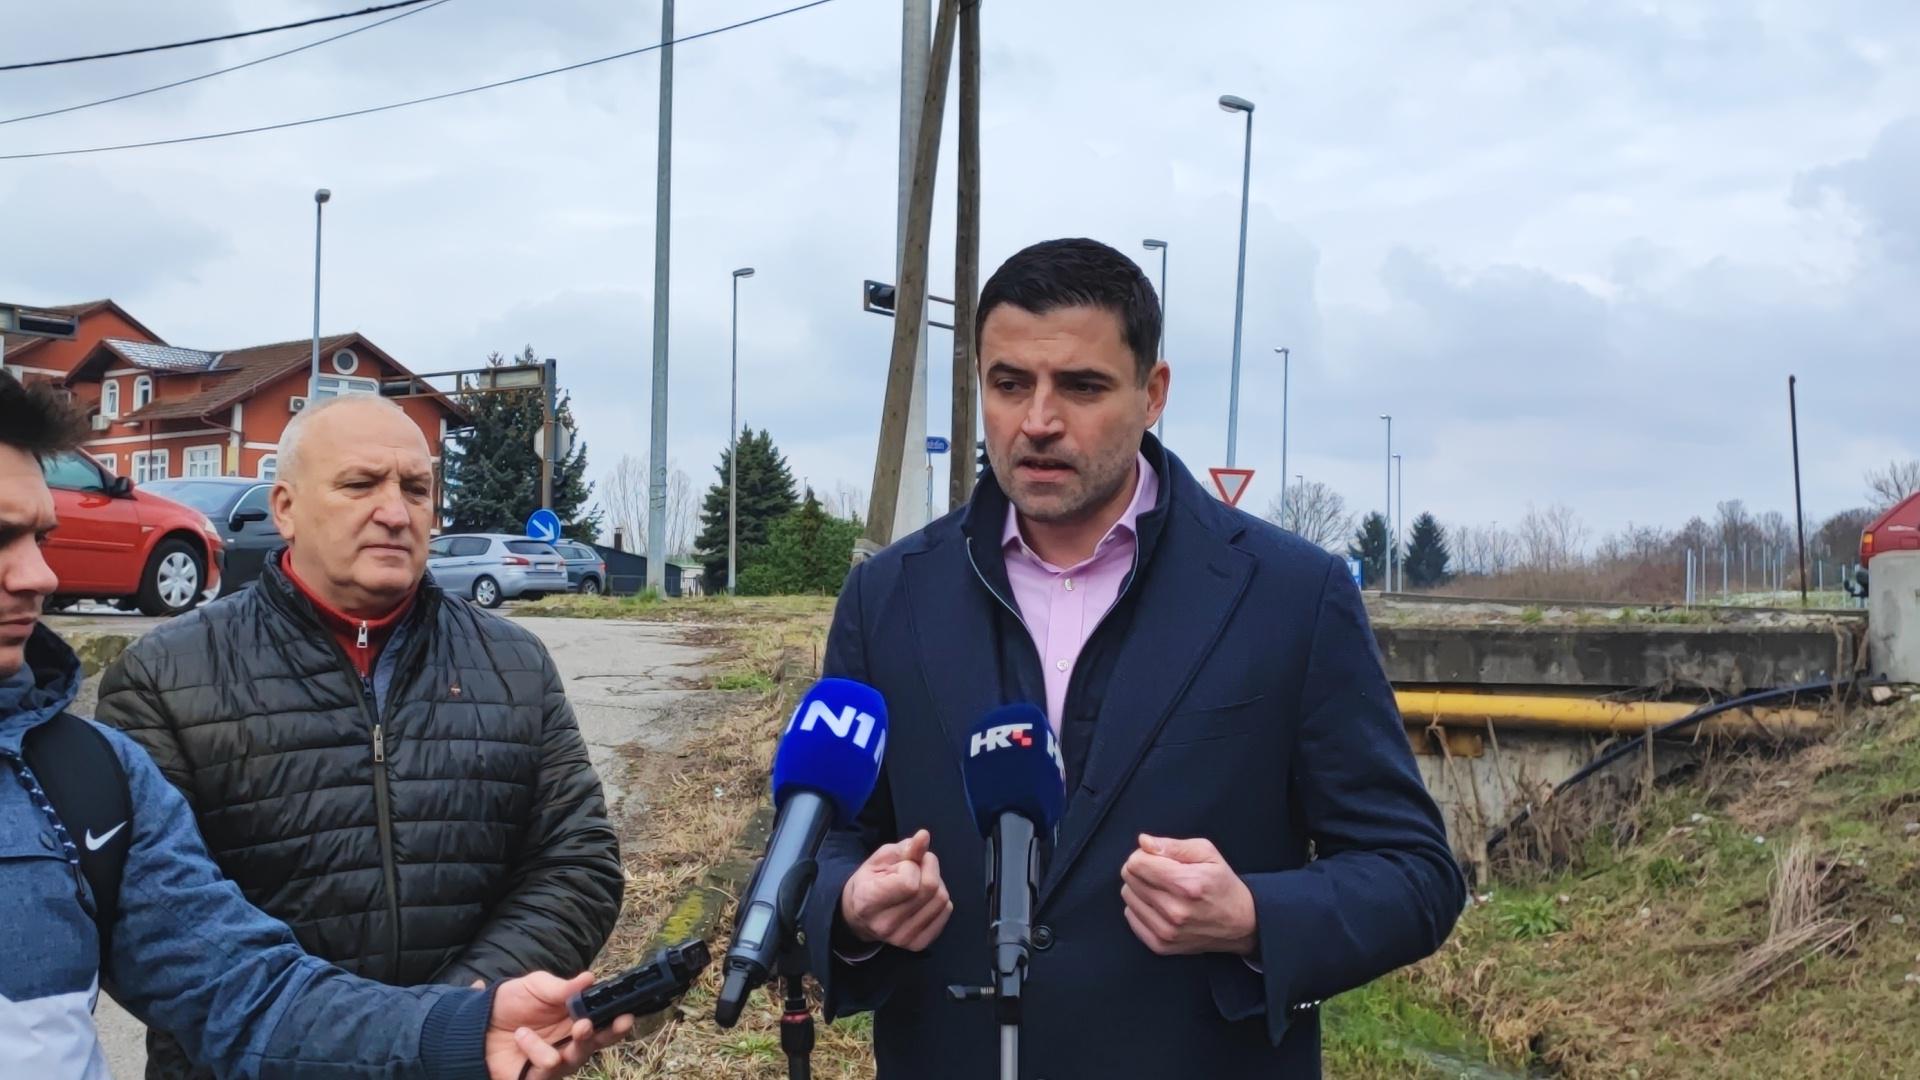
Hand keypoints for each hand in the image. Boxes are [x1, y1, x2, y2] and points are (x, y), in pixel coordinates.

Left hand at [484, 971, 635, 1079]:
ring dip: (551, 1043)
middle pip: (598, 1044)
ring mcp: (555, 1062)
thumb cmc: (508, 1003)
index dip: (617, 1021)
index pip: (605, 1022)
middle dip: (602, 1036)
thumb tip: (590, 978)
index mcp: (575, 1018)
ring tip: (526, 1031)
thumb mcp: (535, 986)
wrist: (476, 1024)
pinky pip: (547, 1070)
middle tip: (586, 1025)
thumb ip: (562, 986)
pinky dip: (533, 1050)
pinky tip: (520, 1036)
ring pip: (575, 1060)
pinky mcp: (538, 1078)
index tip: (625, 1015)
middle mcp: (570, 1042)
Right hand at [840, 829, 952, 950]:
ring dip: (935, 883)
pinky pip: (946, 912)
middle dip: (928, 868)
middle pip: (930, 888)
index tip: (900, 866)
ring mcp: (902, 939)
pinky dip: (939, 899)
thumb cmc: (870, 881)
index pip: (909, 881)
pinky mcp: (918, 945)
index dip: (910, 865)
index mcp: (867, 902)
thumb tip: (924, 836)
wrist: (859, 915)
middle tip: (915, 867)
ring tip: (918, 882)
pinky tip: (923, 898)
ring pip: (942, 899)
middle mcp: (884, 925)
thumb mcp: (881, 858)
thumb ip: (905, 847)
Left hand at [1120, 834, 1258, 957]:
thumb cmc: (1222, 884)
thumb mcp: (1207, 853)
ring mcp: (1167, 932)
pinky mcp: (1161, 946)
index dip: (1144, 854)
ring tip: (1163, 889)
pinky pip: (1131, 917)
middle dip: (1141, 869)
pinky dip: (1141, 908)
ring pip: (1128, 897)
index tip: (1157, 858)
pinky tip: (1159, 906)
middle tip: (1162, 872)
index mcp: (1187, 884)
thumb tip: (1143, 842)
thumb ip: (1173, 845)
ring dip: (1140, 889)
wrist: (1241, 924)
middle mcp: (1175, 911)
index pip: (1136, 863)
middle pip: (1129, 879)